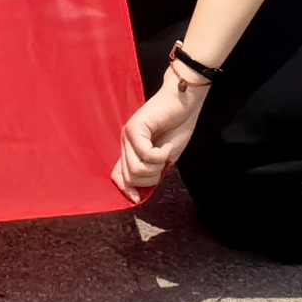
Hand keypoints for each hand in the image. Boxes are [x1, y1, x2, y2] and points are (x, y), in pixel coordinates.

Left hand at [112, 77, 193, 201]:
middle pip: (130, 177)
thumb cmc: (177, 127)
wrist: (183, 102)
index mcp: (130, 150)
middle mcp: (125, 143)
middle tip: (164, 164)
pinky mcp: (135, 128)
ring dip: (156, 167)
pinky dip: (160, 156)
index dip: (127, 191)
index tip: (138, 199)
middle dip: (150, 179)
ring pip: (136, 170)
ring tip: (165, 154)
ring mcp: (128, 135)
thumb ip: (151, 171)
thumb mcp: (164, 157)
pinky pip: (145, 155)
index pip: (118, 177)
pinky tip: (167, 147)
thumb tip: (138, 195)